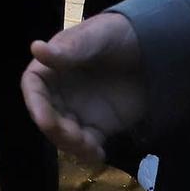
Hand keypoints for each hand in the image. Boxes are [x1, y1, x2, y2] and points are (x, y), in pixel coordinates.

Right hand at [21, 11, 145, 162]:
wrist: (155, 49)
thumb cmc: (119, 35)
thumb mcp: (96, 36)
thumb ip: (69, 49)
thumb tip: (36, 48)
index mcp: (53, 67)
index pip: (33, 86)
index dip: (34, 103)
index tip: (43, 118)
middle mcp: (60, 91)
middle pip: (46, 115)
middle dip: (55, 129)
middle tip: (73, 136)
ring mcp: (79, 110)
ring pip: (64, 134)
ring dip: (71, 144)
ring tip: (89, 147)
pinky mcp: (99, 126)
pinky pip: (88, 144)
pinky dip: (90, 153)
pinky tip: (99, 155)